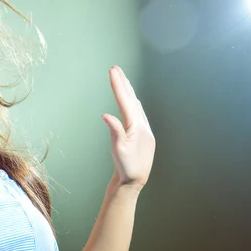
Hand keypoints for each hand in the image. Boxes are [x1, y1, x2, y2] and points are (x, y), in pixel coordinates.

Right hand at [102, 66, 155, 191]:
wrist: (135, 182)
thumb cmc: (126, 167)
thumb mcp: (117, 150)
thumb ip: (114, 131)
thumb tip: (106, 115)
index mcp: (137, 127)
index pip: (125, 101)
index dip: (118, 85)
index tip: (112, 71)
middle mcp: (143, 125)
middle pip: (132, 99)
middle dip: (123, 83)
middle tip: (116, 68)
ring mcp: (144, 129)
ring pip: (135, 105)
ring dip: (128, 91)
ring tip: (122, 79)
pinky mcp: (143, 134)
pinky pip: (136, 112)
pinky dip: (131, 102)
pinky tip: (130, 100)